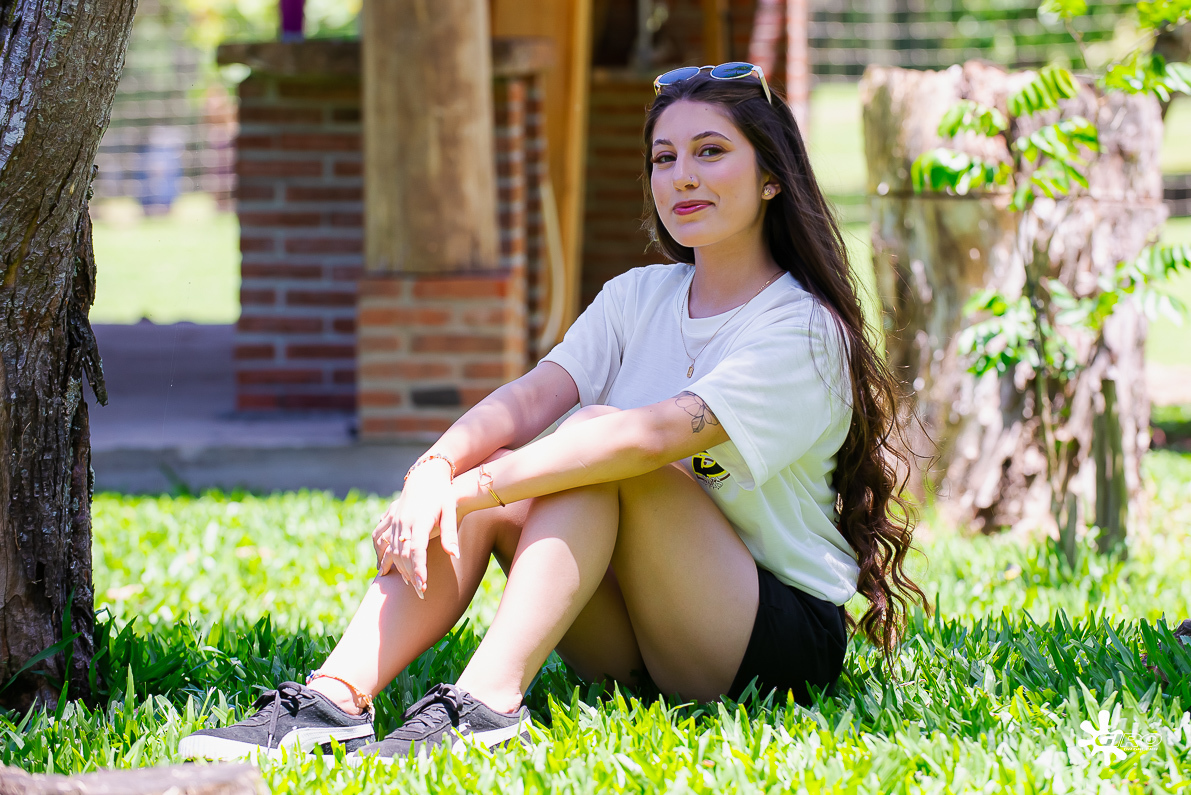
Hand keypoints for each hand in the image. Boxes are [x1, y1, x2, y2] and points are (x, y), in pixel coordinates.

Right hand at [372, 459, 460, 597]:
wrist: (426, 474)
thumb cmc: (443, 494)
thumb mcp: (450, 510)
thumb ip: (449, 533)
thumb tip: (454, 554)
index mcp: (419, 520)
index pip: (417, 550)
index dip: (418, 569)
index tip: (423, 586)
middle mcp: (404, 521)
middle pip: (403, 554)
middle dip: (411, 574)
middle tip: (421, 592)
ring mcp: (394, 520)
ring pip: (391, 549)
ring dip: (397, 568)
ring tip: (408, 583)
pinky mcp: (390, 519)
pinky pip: (380, 539)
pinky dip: (381, 554)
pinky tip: (384, 568)